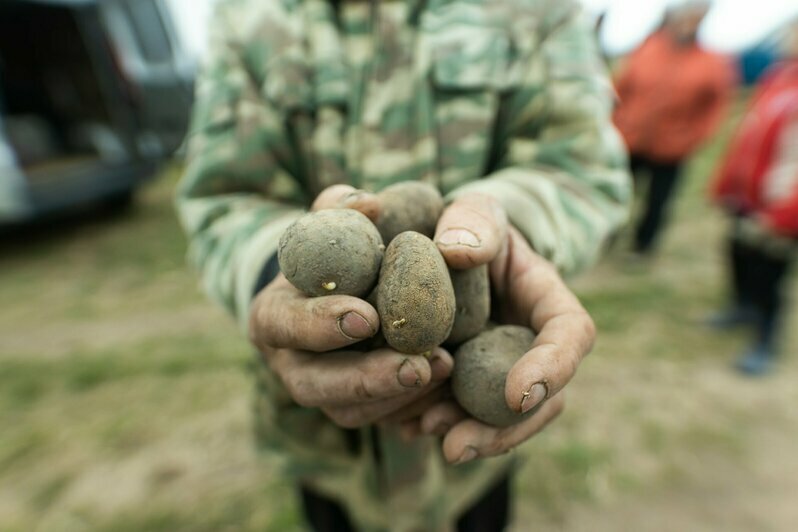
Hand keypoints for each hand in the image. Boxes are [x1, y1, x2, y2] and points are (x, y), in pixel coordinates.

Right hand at [248, 185, 452, 428]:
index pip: (284, 325)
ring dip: (397, 396)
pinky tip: (448, 381)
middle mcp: (290, 361)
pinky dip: (413, 405)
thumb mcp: (334, 216)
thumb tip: (367, 203)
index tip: (366, 317)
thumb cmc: (337, 245)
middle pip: (313, 387)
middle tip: (416, 366)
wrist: (344, 283)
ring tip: (443, 368)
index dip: (319, 325)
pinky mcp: (354, 407)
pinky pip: (379, 420)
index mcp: (274, 316)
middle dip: (364, 380)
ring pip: (349, 412)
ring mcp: (322, 391)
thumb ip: (341, 204)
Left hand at [413, 193, 594, 463]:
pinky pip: (457, 413)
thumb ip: (472, 221)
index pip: (570, 336)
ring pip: (496, 417)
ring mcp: (498, 369)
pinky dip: (432, 422)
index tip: (519, 394)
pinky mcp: (464, 383)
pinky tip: (402, 425)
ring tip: (423, 432)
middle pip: (539, 400)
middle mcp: (529, 346)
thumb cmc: (467, 225)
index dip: (552, 368)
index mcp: (547, 302)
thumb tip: (457, 250)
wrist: (445, 248)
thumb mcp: (474, 210)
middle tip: (457, 445)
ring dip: (465, 433)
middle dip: (501, 429)